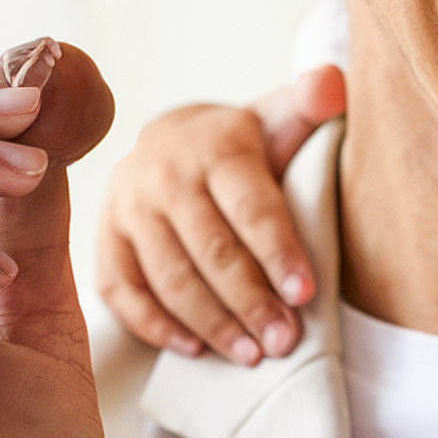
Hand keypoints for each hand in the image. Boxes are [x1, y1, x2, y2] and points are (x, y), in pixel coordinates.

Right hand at [96, 63, 341, 364]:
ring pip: (169, 277)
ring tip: (252, 355)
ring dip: (211, 323)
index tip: (305, 295)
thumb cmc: (246, 145)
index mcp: (215, 147)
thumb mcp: (281, 117)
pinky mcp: (105, 238)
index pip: (250, 206)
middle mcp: (164, 175)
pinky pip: (121, 290)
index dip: (278, 252)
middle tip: (284, 341)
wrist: (177, 140)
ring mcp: (128, 207)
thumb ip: (312, 102)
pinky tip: (194, 350)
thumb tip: (333, 82)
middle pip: (210, 250)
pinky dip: (155, 325)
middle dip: (250, 301)